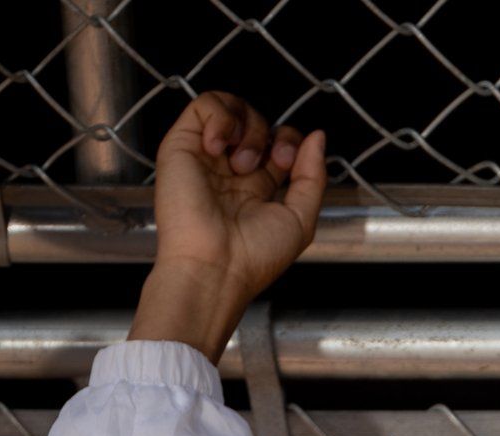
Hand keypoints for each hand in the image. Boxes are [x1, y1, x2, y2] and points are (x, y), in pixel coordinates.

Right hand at [129, 91, 327, 364]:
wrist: (215, 266)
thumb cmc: (254, 257)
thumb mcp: (301, 220)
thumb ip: (313, 177)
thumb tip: (317, 137)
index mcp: (257, 189)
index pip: (278, 145)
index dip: (290, 143)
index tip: (288, 165)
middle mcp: (230, 172)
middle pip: (258, 124)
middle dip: (272, 135)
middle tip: (273, 161)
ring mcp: (207, 158)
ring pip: (232, 109)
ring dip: (247, 128)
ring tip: (242, 162)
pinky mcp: (182, 145)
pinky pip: (204, 104)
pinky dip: (220, 116)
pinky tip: (218, 146)